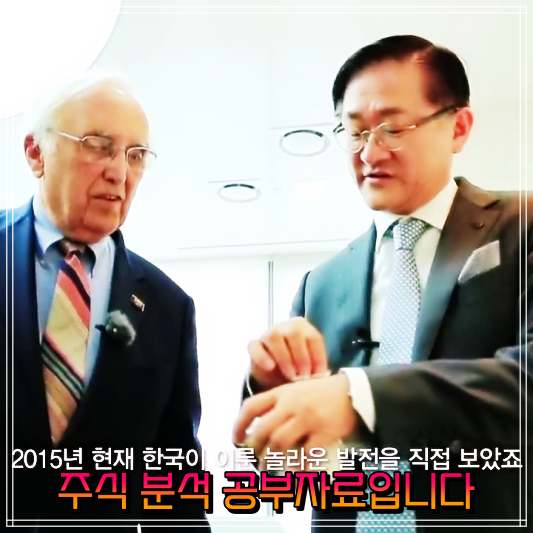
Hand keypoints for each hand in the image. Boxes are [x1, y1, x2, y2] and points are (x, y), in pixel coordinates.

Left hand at [233, 374, 357, 456]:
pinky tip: (294, 473)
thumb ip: (279, 403)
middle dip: (253, 448)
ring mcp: (307, 419)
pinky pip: (305, 455)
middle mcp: (291, 405)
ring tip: (267, 468)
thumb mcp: (297, 389)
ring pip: (279, 443)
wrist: (354, 391)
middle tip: (252, 458)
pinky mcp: (323, 433)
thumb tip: (259, 426)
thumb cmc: (323, 391)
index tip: (236, 438)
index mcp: (282, 393)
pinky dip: (297, 467)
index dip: (239, 424)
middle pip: (263, 430)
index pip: (252, 406)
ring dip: (270, 460)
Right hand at [248, 317, 328, 389]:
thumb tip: (323, 377)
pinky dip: (262, 356)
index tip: (320, 376)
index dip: (318, 357)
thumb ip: (316, 369)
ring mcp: (268, 333)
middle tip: (304, 376)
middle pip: (294, 333)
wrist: (275, 374)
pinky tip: (271, 367)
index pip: (314, 337)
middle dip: (301, 357)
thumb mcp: (310, 367)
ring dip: (284, 357)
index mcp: (304, 328)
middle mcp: (286, 326)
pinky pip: (255, 346)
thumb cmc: (298, 368)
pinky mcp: (254, 345)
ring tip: (291, 375)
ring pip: (274, 336)